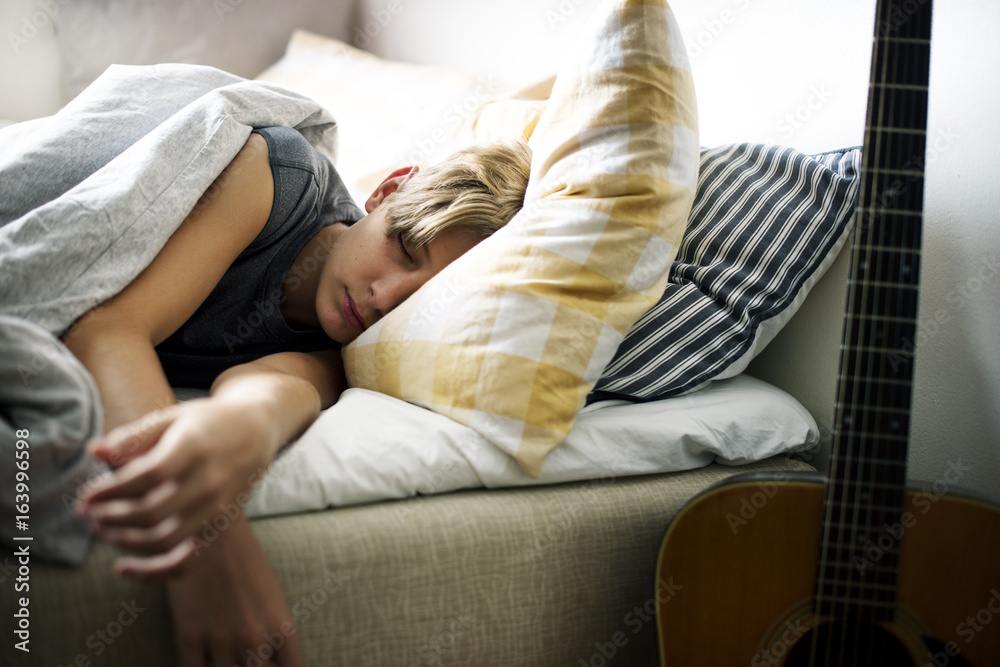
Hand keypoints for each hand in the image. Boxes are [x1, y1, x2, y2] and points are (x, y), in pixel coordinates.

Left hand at [77, 396, 277, 566]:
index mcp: (195, 448)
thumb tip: (94, 451)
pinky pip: (184, 558)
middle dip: (112, 516)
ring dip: (126, 540)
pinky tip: (123, 568)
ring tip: (103, 529)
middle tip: (88, 513)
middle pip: (152, 511)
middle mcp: (209, 480)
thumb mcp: (173, 417)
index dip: (111, 490)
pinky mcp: (218, 523)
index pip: (147, 476)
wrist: (257, 431)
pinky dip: (152, 571)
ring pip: (165, 538)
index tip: (86, 496)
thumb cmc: (208, 421)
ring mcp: (216, 505)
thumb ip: (134, 436)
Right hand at [167, 515, 303, 666]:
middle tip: (242, 659)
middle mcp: (255, 638)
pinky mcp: (189, 635)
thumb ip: (273, 629)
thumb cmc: (244, 556)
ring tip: (221, 655)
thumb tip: (271, 658)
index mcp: (281, 626)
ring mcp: (221, 639)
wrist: (210, 528)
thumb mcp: (272, 593)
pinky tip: (197, 660)